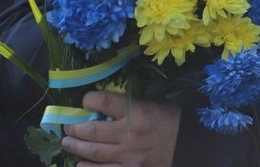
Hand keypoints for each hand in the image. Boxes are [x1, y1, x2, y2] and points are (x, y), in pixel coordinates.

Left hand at [62, 91, 179, 166]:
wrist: (191, 146)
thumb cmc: (176, 121)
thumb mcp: (158, 105)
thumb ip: (135, 105)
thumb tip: (110, 106)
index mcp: (138, 112)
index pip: (104, 102)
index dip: (90, 100)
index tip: (85, 101)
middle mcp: (130, 134)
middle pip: (93, 130)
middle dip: (75, 128)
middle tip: (68, 126)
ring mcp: (128, 156)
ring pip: (94, 152)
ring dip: (76, 147)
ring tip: (67, 142)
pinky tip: (80, 165)